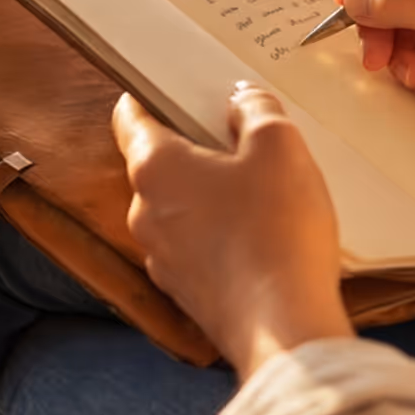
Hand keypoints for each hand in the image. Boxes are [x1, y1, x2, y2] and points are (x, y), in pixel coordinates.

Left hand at [112, 83, 352, 379]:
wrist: (285, 327)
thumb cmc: (276, 231)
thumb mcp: (280, 145)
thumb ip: (256, 109)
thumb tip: (241, 101)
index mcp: (155, 168)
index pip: (130, 118)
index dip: (148, 96)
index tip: (170, 87)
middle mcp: (145, 214)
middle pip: (161, 163)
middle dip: (197, 147)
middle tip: (242, 138)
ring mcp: (164, 258)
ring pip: (182, 208)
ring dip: (213, 193)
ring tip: (265, 190)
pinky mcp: (189, 292)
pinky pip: (199, 247)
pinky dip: (223, 234)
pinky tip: (265, 235)